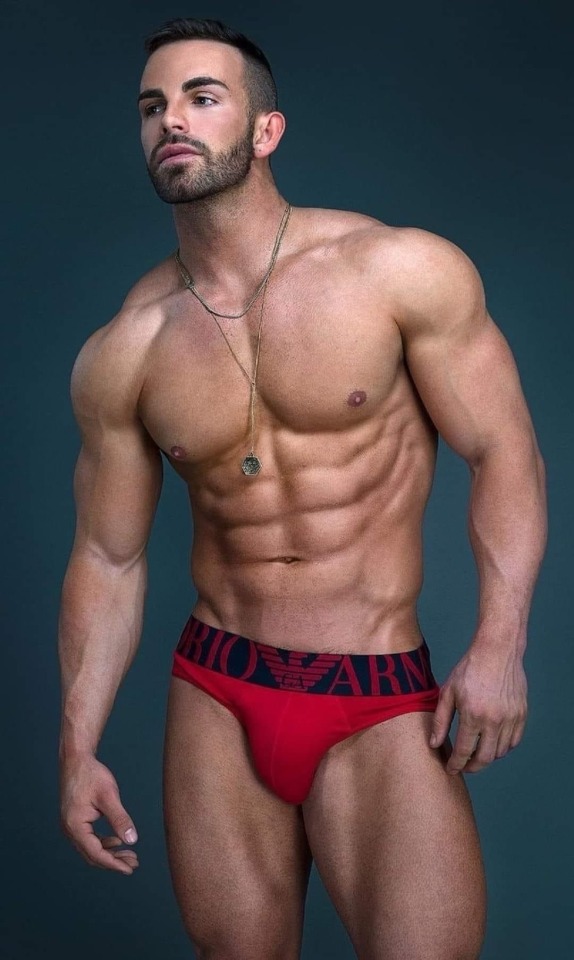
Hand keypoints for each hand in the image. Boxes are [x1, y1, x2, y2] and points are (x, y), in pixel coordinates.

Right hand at [60, 754, 138, 873]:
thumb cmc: (91, 774)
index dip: (114, 864)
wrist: (76, 759)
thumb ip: (120, 819)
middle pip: (92, 855)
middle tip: (134, 863)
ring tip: (129, 855)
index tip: (130, 869)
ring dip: (110, 853)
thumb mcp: (109, 796)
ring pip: (91, 848)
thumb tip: (132, 841)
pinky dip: (103, 843)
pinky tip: (117, 841)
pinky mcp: (75, 820)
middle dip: (114, 861)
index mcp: (75, 826)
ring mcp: (70, 826)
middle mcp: (69, 830)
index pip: (96, 853)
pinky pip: (89, 839)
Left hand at [430, 639, 527, 774]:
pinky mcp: (521, 715)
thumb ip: (440, 720)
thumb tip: (434, 744)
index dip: (456, 764)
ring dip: (487, 757)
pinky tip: (492, 743)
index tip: (451, 769)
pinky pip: (513, 741)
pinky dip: (503, 747)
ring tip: (475, 754)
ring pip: (500, 752)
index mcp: (473, 715)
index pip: (464, 751)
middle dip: (472, 767)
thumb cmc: (469, 669)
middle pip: (485, 758)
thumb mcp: (448, 692)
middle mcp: (494, 720)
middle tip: (464, 766)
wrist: (496, 652)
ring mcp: (510, 719)